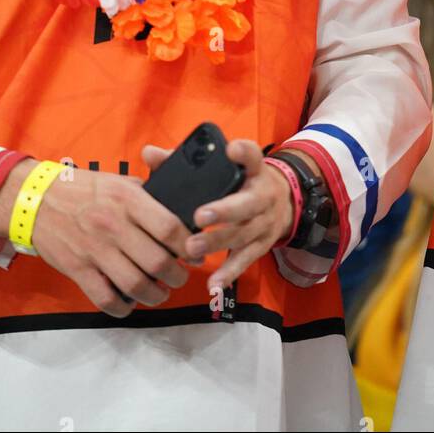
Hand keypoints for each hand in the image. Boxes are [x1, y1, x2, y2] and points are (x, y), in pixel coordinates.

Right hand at [0, 158, 191, 317]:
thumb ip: (148, 193)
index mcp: (127, 198)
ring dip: (155, 295)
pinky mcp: (77, 269)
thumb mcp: (118, 180)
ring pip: (136, 285)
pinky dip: (123, 309)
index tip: (194, 254)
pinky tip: (130, 303)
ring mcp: (94, 249)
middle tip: (178, 277)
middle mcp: (113, 224)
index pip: (169, 227)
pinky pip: (106, 300)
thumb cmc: (83, 189)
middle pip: (157, 262)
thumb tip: (180, 211)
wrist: (35, 199)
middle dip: (176, 276)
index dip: (188, 246)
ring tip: (160, 292)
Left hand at [142, 139, 293, 291]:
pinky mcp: (260, 246)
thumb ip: (188, 159)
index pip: (252, 156)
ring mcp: (263, 223)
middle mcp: (262, 196)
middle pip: (247, 203)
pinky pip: (244, 261)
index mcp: (253, 170)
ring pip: (241, 234)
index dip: (243, 152)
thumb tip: (150, 153)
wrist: (283, 203)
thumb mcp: (227, 165)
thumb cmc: (242, 181)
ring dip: (217, 242)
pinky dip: (228, 273)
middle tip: (199, 216)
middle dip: (224, 210)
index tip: (231, 149)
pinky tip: (213, 284)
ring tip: (191, 248)